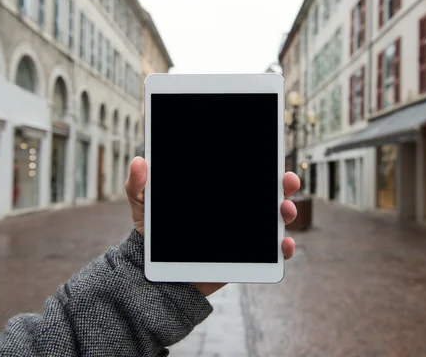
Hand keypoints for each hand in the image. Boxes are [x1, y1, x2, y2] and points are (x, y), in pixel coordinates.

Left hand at [125, 157, 299, 295]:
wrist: (153, 270)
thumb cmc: (151, 232)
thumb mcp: (142, 203)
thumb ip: (139, 184)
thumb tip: (140, 161)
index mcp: (219, 191)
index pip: (246, 172)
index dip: (263, 163)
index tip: (272, 155)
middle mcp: (236, 208)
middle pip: (267, 192)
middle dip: (283, 184)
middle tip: (286, 180)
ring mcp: (243, 232)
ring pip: (274, 219)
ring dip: (287, 212)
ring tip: (285, 211)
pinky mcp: (245, 256)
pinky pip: (271, 253)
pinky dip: (282, 248)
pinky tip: (283, 245)